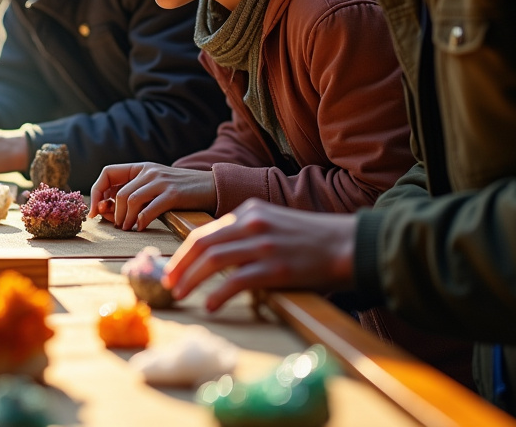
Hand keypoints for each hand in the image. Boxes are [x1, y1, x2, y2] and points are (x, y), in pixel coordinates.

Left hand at [89, 163, 216, 230]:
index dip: (97, 191)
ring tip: (128, 228)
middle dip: (114, 213)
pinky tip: (141, 228)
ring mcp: (161, 181)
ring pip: (130, 200)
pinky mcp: (173, 194)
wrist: (211, 186)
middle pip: (119, 193)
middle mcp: (149, 171)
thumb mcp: (154, 186)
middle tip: (117, 226)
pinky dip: (141, 221)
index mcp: (141, 167)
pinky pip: (149, 209)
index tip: (95, 210)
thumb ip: (133, 194)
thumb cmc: (180, 191)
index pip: (107, 173)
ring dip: (125, 219)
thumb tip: (106, 209)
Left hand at [162, 200, 356, 311]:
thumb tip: (216, 257)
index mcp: (249, 211)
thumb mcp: (273, 223)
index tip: (171, 269)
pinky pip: (237, 280)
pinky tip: (210, 305)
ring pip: (214, 260)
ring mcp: (264, 245)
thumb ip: (246, 234)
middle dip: (179, 265)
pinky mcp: (276, 267)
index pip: (205, 231)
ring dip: (191, 279)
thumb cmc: (311, 239)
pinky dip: (219, 293)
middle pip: (202, 243)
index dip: (183, 252)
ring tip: (180, 294)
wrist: (348, 244)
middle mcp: (253, 223)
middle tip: (167, 283)